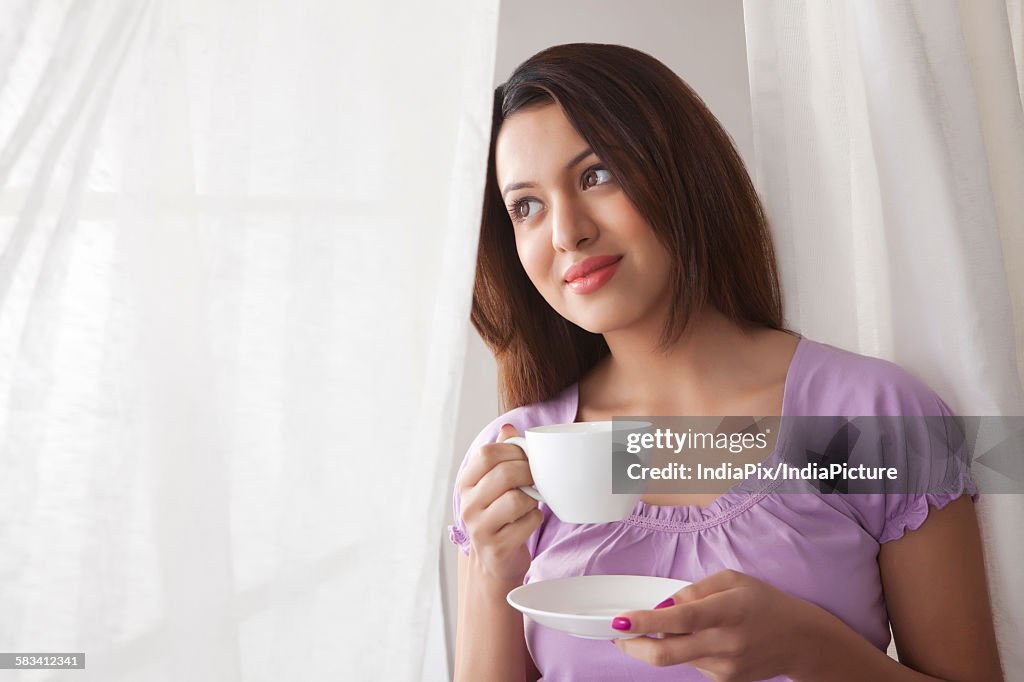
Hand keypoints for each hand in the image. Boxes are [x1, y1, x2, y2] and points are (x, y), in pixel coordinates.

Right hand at [455, 424, 542, 584]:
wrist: (493, 561)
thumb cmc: (497, 515)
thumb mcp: (492, 484)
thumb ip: (500, 454)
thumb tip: (508, 427)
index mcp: (465, 483)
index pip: (486, 454)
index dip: (512, 450)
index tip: (526, 457)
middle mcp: (468, 505)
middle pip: (505, 474)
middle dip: (528, 472)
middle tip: (535, 478)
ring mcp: (480, 528)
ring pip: (518, 499)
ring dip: (532, 498)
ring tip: (530, 502)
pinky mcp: (497, 547)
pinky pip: (528, 522)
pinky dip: (535, 518)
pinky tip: (528, 520)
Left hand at [609, 569, 825, 681]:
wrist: (800, 641)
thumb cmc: (764, 603)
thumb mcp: (732, 580)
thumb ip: (694, 590)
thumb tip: (663, 606)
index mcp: (726, 611)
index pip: (680, 619)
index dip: (646, 622)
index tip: (620, 621)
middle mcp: (725, 643)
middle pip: (667, 654)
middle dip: (633, 646)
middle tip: (617, 634)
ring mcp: (725, 667)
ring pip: (677, 658)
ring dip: (665, 643)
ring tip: (682, 626)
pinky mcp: (725, 681)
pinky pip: (692, 665)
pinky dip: (687, 651)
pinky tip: (706, 640)